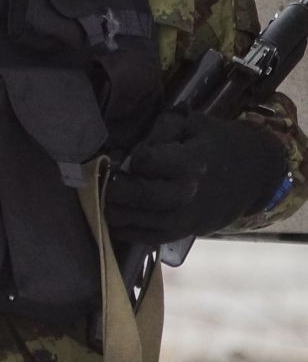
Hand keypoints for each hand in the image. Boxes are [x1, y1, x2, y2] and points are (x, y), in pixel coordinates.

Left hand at [107, 110, 289, 245]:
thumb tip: (133, 149)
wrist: (255, 175)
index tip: (136, 155)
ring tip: (106, 202)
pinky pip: (151, 238)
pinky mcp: (187, 232)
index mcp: (191, 162)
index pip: (147, 161)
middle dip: (117, 191)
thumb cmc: (219, 143)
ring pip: (141, 221)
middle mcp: (187, 194)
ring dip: (116, 212)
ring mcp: (187, 218)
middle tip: (107, 184)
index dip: (136, 157)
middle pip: (142, 196)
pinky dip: (129, 232)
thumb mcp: (194, 124)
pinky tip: (116, 221)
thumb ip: (162, 130)